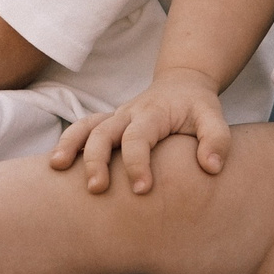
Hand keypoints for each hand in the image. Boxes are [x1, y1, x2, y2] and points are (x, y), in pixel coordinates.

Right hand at [48, 73, 231, 194]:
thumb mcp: (215, 117)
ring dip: (71, 145)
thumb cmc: (198, 107)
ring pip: (86, 126)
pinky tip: (56, 164)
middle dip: (97, 159)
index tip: (142, 189)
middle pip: (104, 132)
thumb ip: (217, 140)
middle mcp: (129, 113)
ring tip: (57, 168)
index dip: (137, 163)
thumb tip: (211, 168)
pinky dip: (68, 142)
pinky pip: (82, 128)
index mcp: (154, 114)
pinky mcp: (108, 123)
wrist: (182, 84)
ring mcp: (115, 117)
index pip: (139, 137)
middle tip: (96, 189)